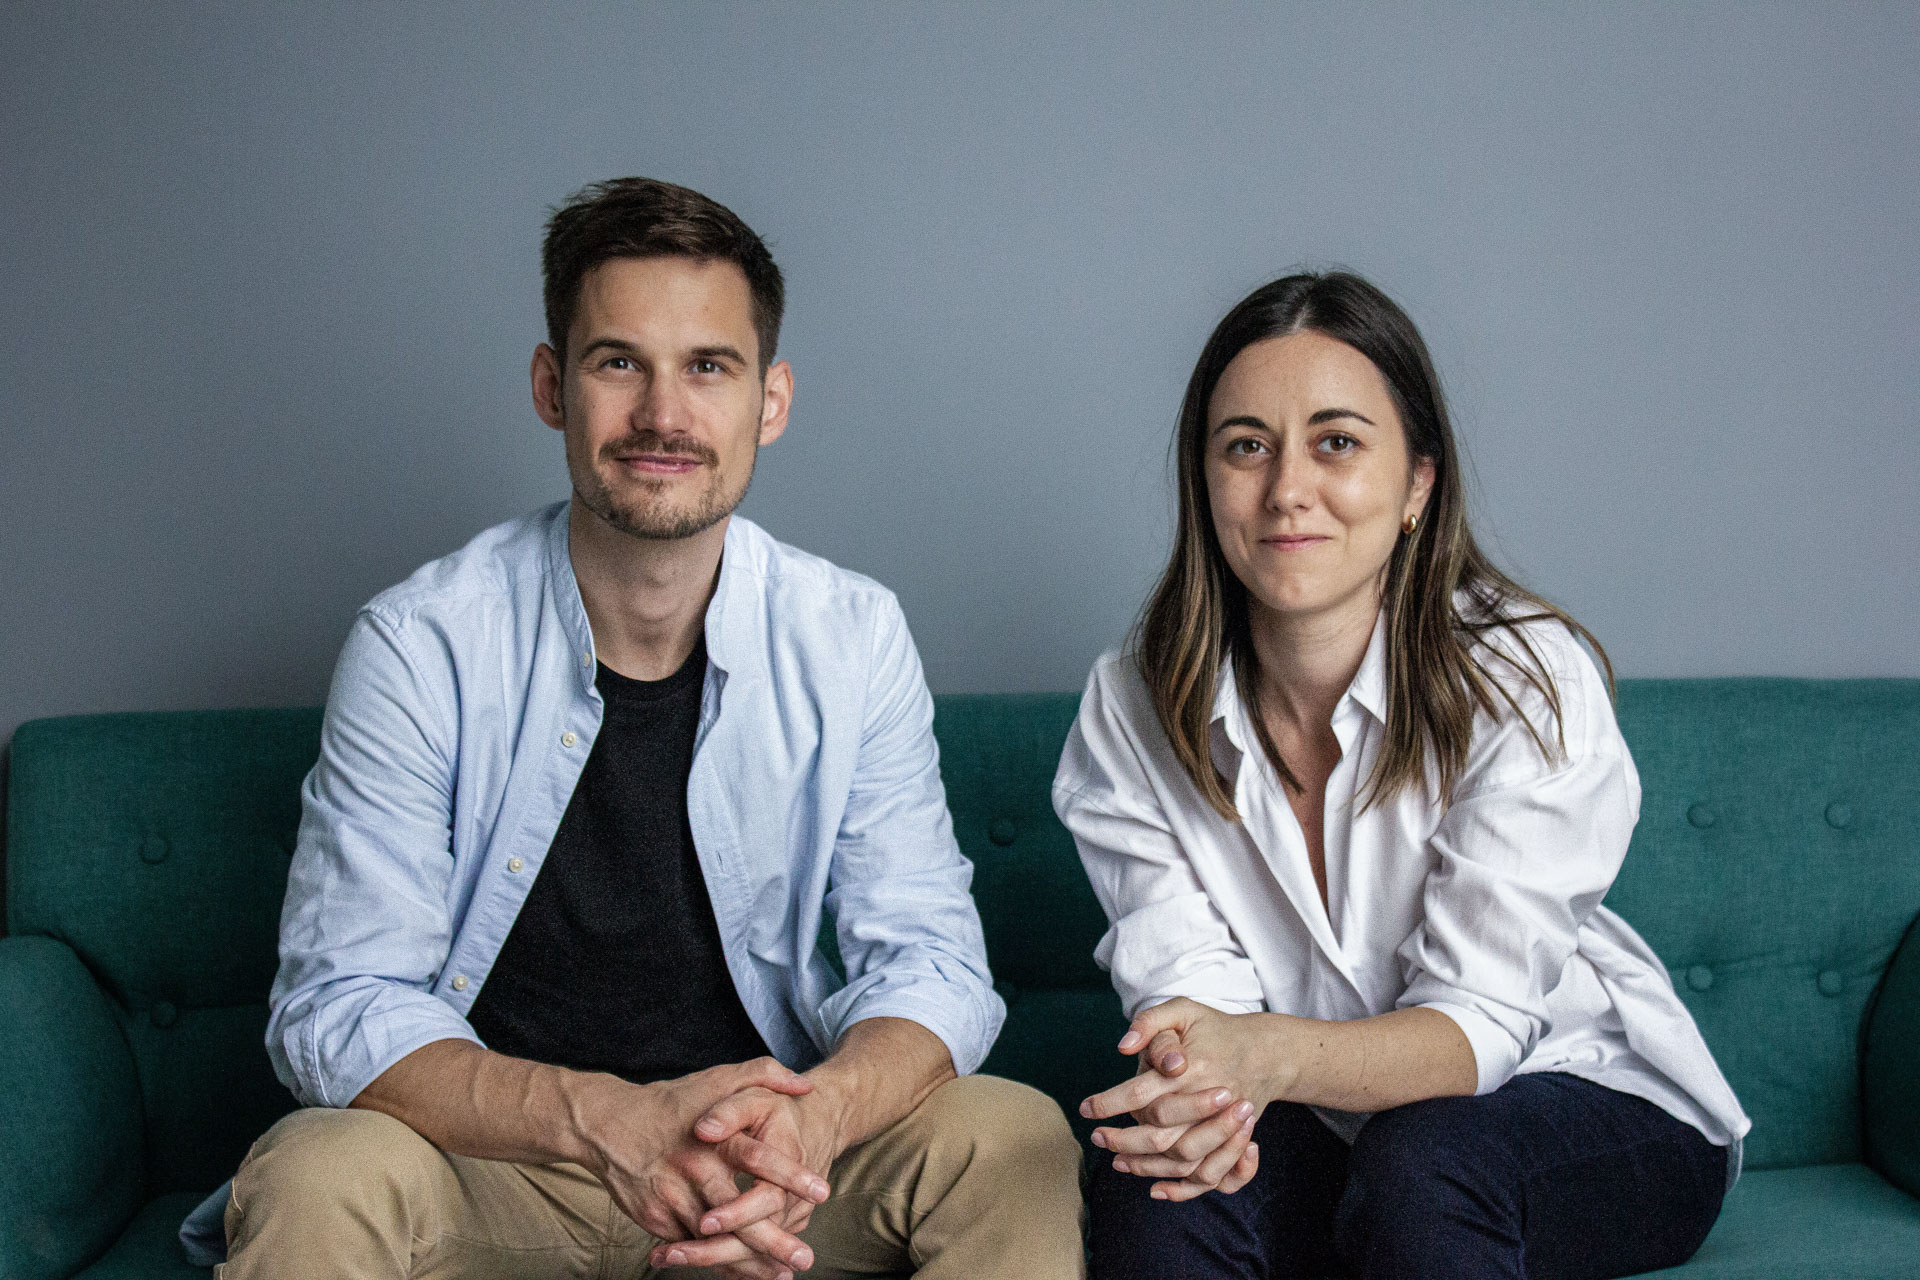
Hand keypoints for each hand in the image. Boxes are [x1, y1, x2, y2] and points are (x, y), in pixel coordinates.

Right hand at [580, 1058, 827, 1278]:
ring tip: (780, 1276)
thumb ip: (763, 1074)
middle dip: (773, 1240)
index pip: (757, 1159)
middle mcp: (692, 1171)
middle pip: (737, 1214)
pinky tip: (742, 1272)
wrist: (607, 1125)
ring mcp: (671, 1199)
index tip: (823, 1192)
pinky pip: (690, 1246)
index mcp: (713, 1139)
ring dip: (747, 1261)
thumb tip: (805, 1083)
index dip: (790, 1176)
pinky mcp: (654, 1219)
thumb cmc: (672, 1102)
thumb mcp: (716, 1078)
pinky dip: (716, 1260)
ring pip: (714, 1240)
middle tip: (805, 1258)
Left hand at [1082, 1000, 1285, 1198]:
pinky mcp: (1234, 1143)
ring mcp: (1224, 1127)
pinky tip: (1156, 1190)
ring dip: (1145, 1166)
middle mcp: (1208, 1102)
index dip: (1109, 1103)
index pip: (1141, 1092)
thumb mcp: (1184, 1011)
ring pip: (1180, 1159)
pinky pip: (1210, 1177)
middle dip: (1122, 1140)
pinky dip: (1183, 1189)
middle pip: (1158, 1135)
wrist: (1267, 1053)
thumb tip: (1124, 1047)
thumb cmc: (1217, 1030)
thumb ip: (1151, 1022)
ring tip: (1117, 1161)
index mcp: (1192, 1069)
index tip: (1085, 1108)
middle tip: (1097, 1138)